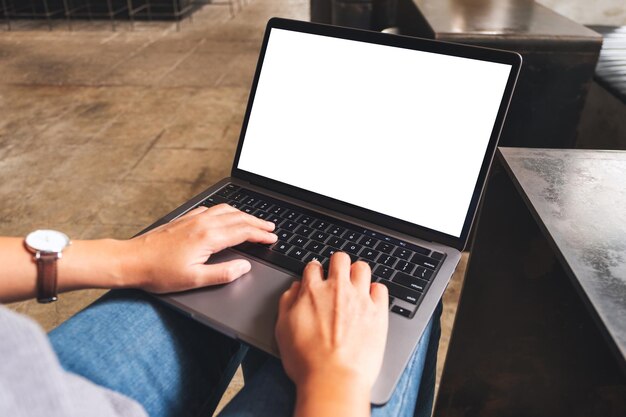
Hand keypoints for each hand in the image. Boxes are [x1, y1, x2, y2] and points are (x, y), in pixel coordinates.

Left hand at [125, 204, 276, 292]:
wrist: (131, 260)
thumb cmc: (159, 272)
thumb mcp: (194, 280)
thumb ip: (223, 273)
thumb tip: (243, 267)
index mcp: (209, 237)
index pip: (243, 232)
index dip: (261, 235)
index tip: (272, 239)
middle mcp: (203, 223)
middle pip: (239, 218)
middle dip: (258, 223)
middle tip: (271, 229)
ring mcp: (193, 218)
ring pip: (227, 210)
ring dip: (244, 214)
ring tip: (255, 221)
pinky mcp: (185, 219)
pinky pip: (213, 209)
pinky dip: (227, 211)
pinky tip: (227, 215)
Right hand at [275, 252, 388, 414]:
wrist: (333, 379)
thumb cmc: (306, 360)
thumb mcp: (282, 329)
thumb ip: (287, 303)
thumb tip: (295, 289)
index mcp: (312, 291)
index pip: (313, 267)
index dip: (314, 272)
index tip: (317, 279)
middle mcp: (337, 289)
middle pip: (340, 259)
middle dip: (338, 264)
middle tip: (337, 277)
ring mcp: (360, 299)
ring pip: (362, 268)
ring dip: (357, 273)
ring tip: (356, 286)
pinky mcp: (378, 312)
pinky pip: (381, 288)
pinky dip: (375, 291)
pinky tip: (370, 301)